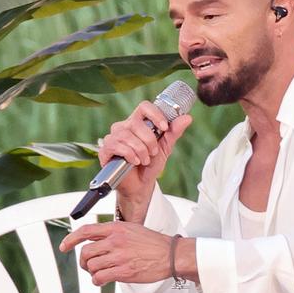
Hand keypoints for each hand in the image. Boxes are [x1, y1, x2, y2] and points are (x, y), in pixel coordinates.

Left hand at [60, 221, 184, 286]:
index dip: (71, 239)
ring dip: (93, 272)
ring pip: (91, 266)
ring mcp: (119, 256)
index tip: (64, 246)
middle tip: (88, 266)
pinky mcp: (123, 271)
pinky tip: (103, 280)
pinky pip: (99, 278)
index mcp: (116, 229)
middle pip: (85, 252)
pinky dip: (98, 281)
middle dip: (83, 262)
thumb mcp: (131, 229)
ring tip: (101, 273)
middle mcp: (115, 241)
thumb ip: (114, 233)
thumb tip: (97, 239)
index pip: (86, 231)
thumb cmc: (153, 244)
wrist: (170, 255)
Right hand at [96, 100, 192, 220]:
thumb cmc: (150, 165)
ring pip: (126, 135)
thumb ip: (174, 132)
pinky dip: (129, 154)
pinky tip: (134, 161)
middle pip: (136, 122)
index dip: (155, 114)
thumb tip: (187, 117)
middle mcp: (124, 127)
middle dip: (149, 140)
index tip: (164, 127)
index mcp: (138, 122)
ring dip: (140, 150)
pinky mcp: (105, 150)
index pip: (144, 107)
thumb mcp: (165, 148)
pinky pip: (116, 145)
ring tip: (144, 160)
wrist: (141, 185)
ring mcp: (113, 137)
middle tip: (153, 152)